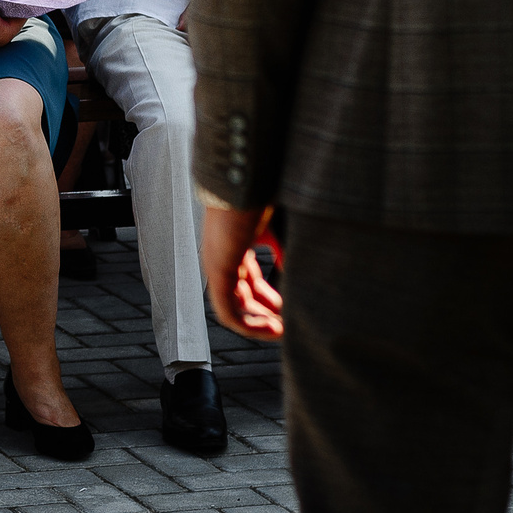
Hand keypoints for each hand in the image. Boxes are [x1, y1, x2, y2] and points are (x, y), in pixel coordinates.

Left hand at [202, 204, 283, 339]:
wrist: (246, 180)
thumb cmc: (261, 196)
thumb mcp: (276, 229)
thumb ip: (283, 252)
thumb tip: (294, 273)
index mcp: (234, 245)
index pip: (248, 280)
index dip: (269, 298)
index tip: (290, 309)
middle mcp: (222, 257)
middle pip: (241, 296)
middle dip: (265, 314)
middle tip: (288, 327)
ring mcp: (218, 265)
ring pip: (233, 308)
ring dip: (257, 324)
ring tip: (281, 333)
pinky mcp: (217, 271)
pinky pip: (227, 311)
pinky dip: (248, 325)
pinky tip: (271, 328)